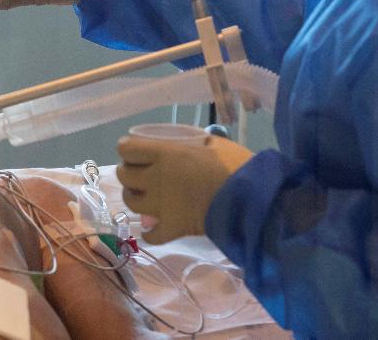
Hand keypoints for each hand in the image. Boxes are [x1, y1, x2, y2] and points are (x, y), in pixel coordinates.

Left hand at [116, 134, 253, 243]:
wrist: (253, 200)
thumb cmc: (237, 166)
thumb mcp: (214, 143)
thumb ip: (195, 141)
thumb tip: (191, 142)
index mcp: (164, 154)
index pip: (126, 149)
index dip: (127, 149)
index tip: (134, 151)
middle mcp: (156, 178)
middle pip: (124, 175)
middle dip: (129, 172)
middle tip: (141, 173)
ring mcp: (161, 205)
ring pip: (130, 202)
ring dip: (135, 197)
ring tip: (146, 196)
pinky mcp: (172, 227)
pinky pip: (150, 234)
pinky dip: (150, 232)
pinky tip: (155, 226)